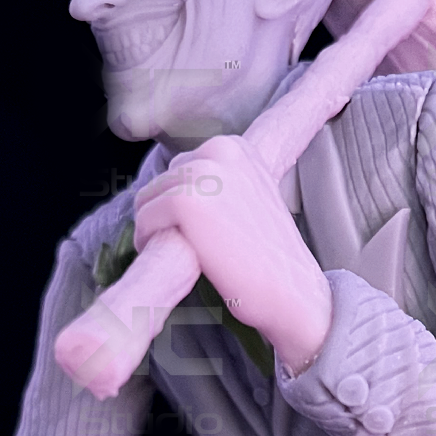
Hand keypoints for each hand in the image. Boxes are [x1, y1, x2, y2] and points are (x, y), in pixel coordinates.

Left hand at [133, 137, 332, 372]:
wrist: (291, 289)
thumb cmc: (271, 256)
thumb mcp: (253, 197)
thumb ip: (222, 181)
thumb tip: (179, 177)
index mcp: (236, 146)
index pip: (183, 167)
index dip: (183, 203)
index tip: (201, 232)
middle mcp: (218, 150)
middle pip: (162, 181)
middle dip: (166, 215)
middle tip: (189, 247)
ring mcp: (201, 173)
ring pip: (147, 199)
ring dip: (155, 230)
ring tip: (182, 254)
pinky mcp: (184, 200)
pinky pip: (144, 218)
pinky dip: (149, 242)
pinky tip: (175, 258)